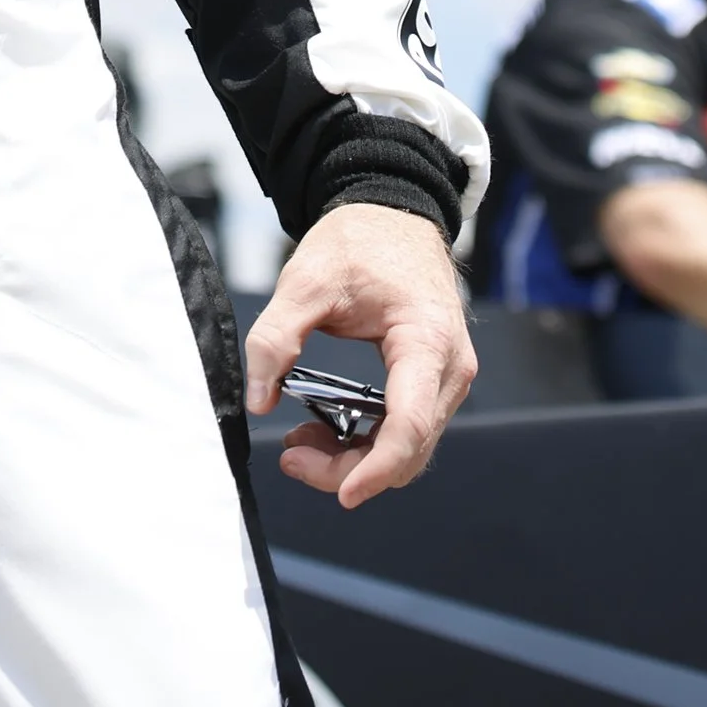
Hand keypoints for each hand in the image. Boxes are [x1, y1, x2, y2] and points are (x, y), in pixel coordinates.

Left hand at [246, 200, 475, 509]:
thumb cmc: (358, 241)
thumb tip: (258, 399)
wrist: (391, 213)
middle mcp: (448, 367)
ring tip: (300, 443)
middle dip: (350, 468)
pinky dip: (367, 441)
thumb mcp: (305, 281)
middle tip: (291, 457)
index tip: (343, 493)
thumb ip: (276, 338)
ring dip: (355, 458)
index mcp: (426, 340)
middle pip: (408, 448)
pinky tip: (325, 429)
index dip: (376, 468)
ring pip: (408, 447)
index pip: (409, 424)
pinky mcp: (433, 379)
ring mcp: (446, 376)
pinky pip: (406, 428)